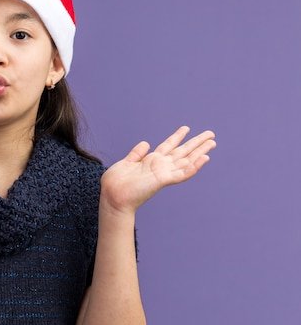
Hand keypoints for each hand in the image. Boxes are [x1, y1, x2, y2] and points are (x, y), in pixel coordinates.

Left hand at [101, 126, 215, 213]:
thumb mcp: (126, 163)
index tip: (186, 128)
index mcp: (150, 161)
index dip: (177, 137)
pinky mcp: (163, 180)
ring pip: (187, 161)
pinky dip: (194, 166)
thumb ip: (137, 154)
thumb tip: (146, 143)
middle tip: (210, 134)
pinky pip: (183, 173)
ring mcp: (163, 173)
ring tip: (212, 143)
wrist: (112, 197)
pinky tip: (204, 158)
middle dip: (196, 143)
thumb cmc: (116, 184)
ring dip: (200, 152)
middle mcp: (160, 166)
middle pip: (182, 152)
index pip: (168, 146)